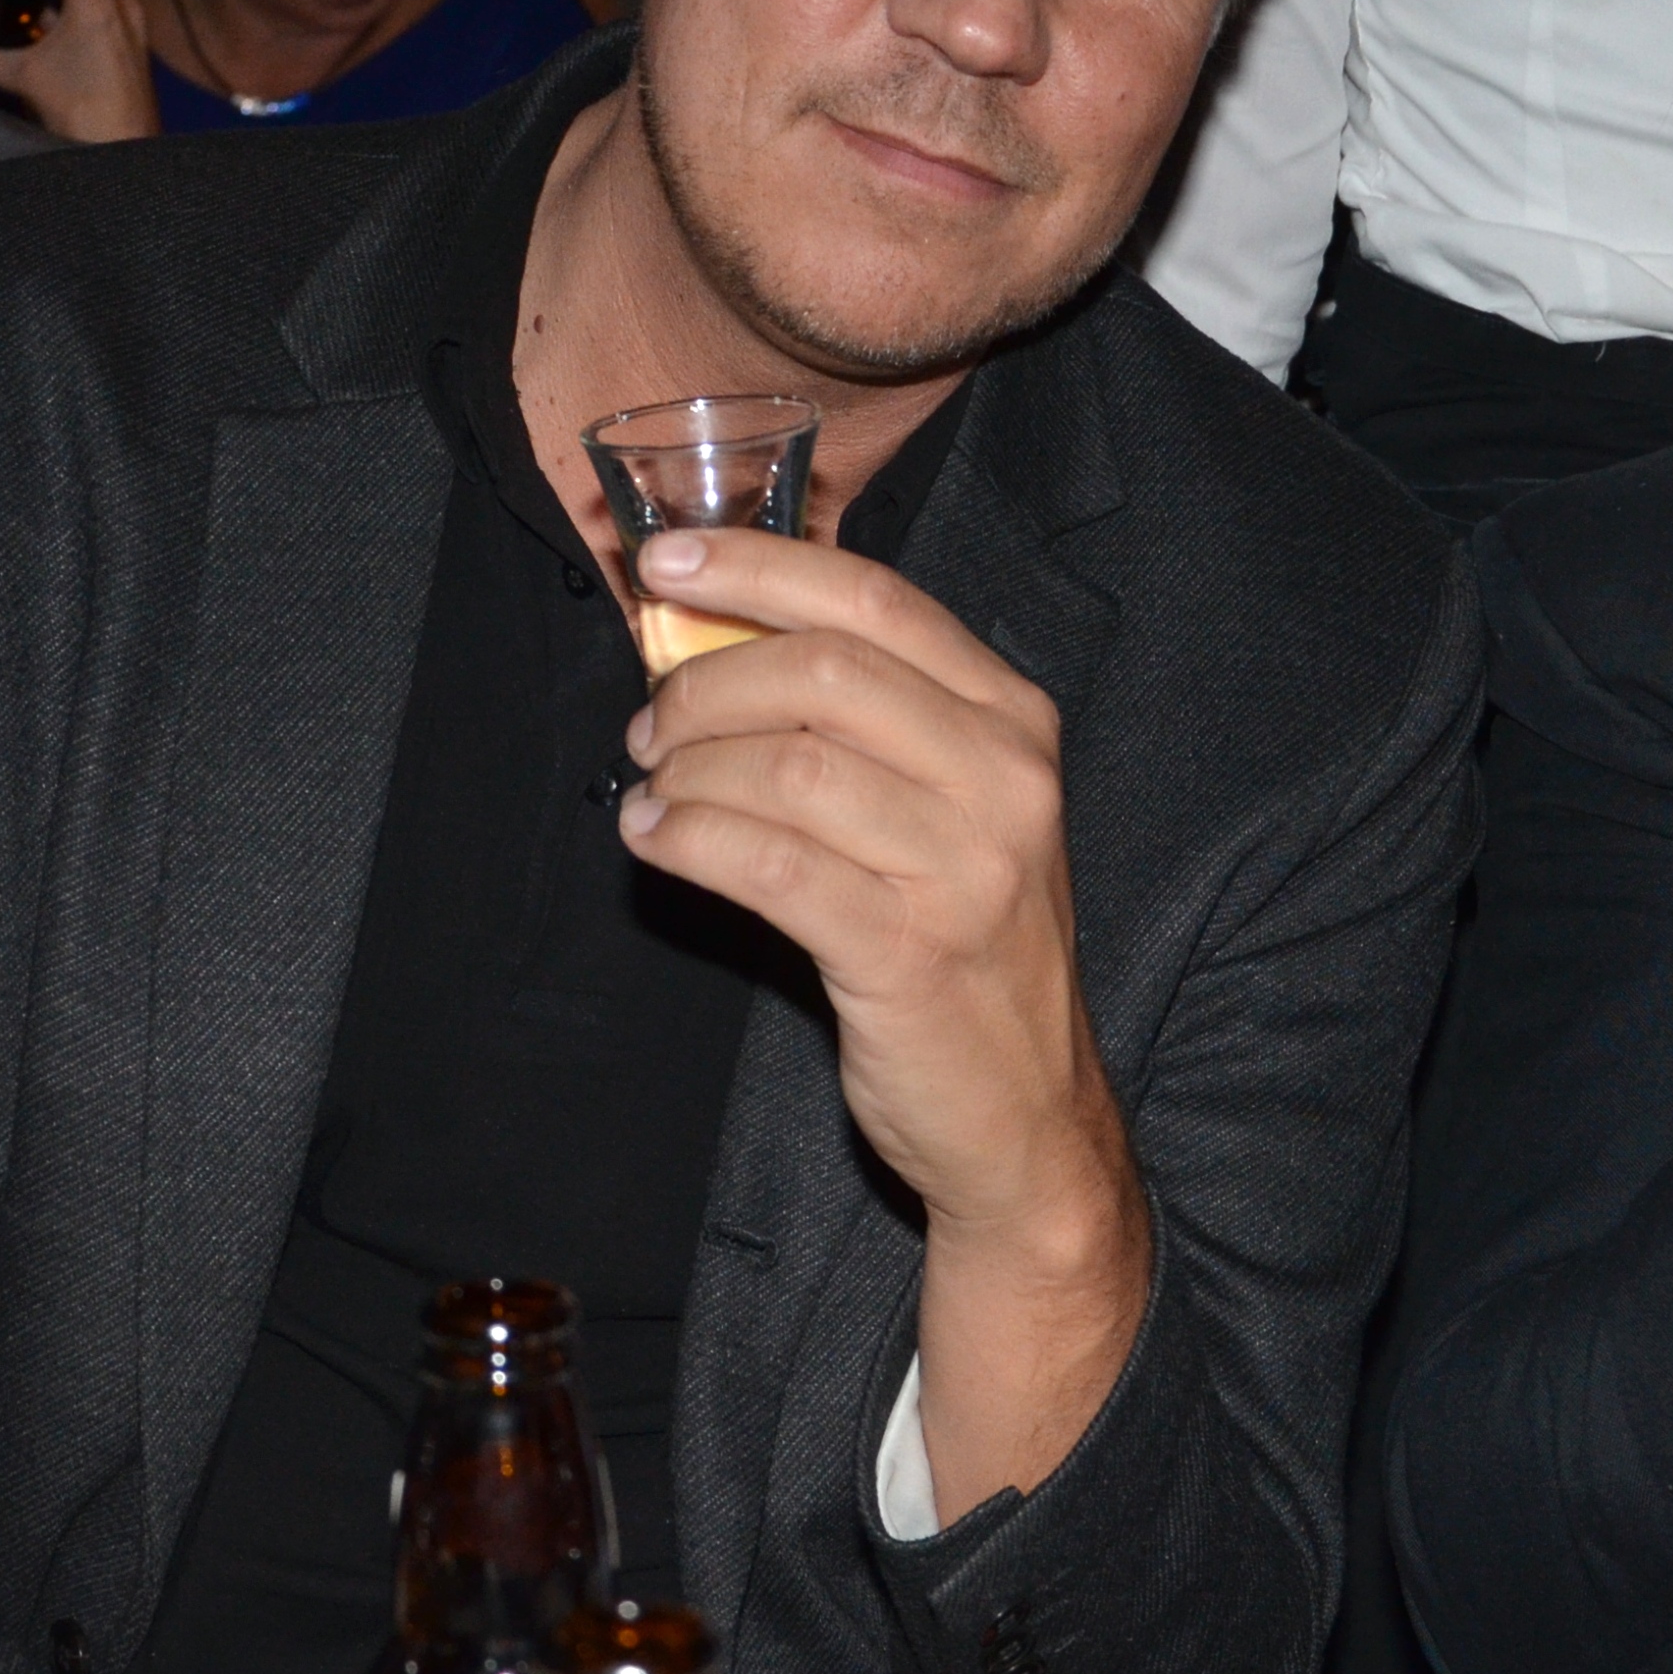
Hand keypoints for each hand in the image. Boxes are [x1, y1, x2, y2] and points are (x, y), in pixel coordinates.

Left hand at [617, 526, 1148, 1518]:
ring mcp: (965, 867)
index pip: (876, 601)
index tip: (665, 563)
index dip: (758, 568)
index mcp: (1014, 720)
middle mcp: (1006, 779)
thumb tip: (713, 632)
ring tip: (649, 791)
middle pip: (823, 670)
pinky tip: (656, 840)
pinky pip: (768, 863)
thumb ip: (867, 720)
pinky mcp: (909, 951)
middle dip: (704, 681)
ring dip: (687, 767)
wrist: (1025, 1110)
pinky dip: (689, 838)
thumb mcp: (952, 809)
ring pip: (786, 763)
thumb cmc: (964, 942)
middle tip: (647, 722)